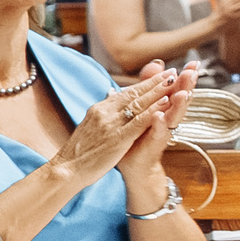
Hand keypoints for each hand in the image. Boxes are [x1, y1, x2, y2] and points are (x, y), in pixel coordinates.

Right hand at [53, 66, 177, 184]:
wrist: (66, 169)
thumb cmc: (77, 153)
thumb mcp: (89, 127)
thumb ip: (102, 112)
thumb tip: (110, 95)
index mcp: (98, 109)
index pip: (125, 92)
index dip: (143, 83)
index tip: (159, 75)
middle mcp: (104, 112)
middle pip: (133, 93)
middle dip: (154, 82)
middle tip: (171, 71)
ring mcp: (111, 124)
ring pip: (138, 103)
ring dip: (157, 90)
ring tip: (173, 80)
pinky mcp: (118, 138)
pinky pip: (139, 121)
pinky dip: (153, 110)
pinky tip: (165, 102)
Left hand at [116, 60, 195, 185]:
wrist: (134, 164)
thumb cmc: (139, 132)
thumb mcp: (145, 105)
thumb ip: (150, 85)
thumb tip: (156, 63)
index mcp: (165, 107)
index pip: (177, 89)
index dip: (185, 77)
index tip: (194, 63)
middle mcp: (167, 118)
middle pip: (180, 100)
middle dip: (188, 86)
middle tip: (193, 72)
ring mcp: (162, 132)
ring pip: (173, 116)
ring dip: (179, 105)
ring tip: (183, 93)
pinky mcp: (153, 144)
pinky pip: (158, 134)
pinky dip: (159, 125)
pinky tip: (159, 116)